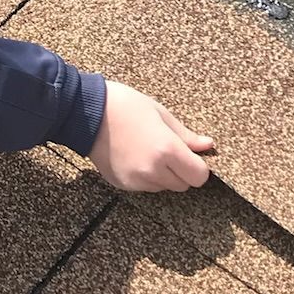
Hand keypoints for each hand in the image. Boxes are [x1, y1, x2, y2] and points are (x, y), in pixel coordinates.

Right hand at [87, 79, 215, 194]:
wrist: (86, 112)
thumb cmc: (124, 106)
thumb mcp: (160, 113)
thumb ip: (185, 135)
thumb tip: (207, 145)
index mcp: (167, 150)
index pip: (199, 176)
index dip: (198, 166)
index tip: (191, 156)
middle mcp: (154, 170)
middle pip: (183, 185)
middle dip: (181, 171)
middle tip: (168, 151)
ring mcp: (136, 179)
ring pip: (163, 187)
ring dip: (163, 175)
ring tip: (147, 152)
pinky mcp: (122, 183)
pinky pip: (144, 187)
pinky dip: (145, 177)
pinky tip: (133, 157)